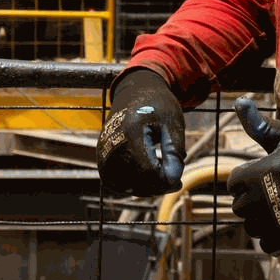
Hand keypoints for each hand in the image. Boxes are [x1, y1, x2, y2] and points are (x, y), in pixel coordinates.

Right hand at [97, 69, 185, 195]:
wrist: (136, 91)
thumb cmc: (158, 106)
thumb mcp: (173, 123)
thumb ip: (174, 151)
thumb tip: (173, 179)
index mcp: (132, 131)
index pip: (147, 170)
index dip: (164, 181)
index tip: (179, 182)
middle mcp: (113, 142)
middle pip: (133, 181)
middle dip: (156, 187)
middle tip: (174, 181)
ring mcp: (103, 149)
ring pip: (122, 184)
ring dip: (143, 188)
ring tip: (160, 175)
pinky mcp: (101, 154)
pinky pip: (113, 180)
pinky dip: (130, 184)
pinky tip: (146, 175)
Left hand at [227, 98, 279, 253]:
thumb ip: (261, 125)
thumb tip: (238, 102)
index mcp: (259, 173)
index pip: (233, 183)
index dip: (245, 177)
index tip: (262, 173)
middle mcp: (263, 200)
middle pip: (239, 207)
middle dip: (250, 198)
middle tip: (272, 189)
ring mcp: (276, 222)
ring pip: (251, 227)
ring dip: (260, 219)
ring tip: (279, 205)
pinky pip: (266, 244)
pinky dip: (272, 237)